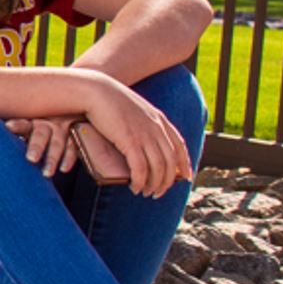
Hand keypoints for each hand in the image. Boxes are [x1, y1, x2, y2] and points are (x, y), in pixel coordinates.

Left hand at [4, 115, 80, 177]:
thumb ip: (11, 134)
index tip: (8, 128)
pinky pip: (73, 147)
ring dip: (53, 158)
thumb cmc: (36, 124)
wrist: (68, 110)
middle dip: (37, 147)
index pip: (23, 122)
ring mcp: (62, 129)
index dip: (16, 125)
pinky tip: (63, 169)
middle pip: (41, 134)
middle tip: (31, 159)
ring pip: (58, 143)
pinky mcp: (76, 136)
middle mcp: (47, 123)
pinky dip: (69, 159)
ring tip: (46, 173)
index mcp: (31, 120)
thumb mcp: (26, 125)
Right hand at [79, 74, 194, 197]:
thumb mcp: (135, 108)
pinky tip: (135, 187)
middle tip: (158, 192)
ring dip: (154, 185)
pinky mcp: (130, 142)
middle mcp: (157, 129)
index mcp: (160, 120)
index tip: (186, 176)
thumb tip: (143, 138)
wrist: (96, 90)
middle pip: (170, 162)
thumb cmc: (109, 99)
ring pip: (158, 168)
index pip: (180, 146)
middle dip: (167, 181)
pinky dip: (140, 181)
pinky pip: (140, 168)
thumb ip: (144, 122)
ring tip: (147, 193)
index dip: (185, 164)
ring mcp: (145, 135)